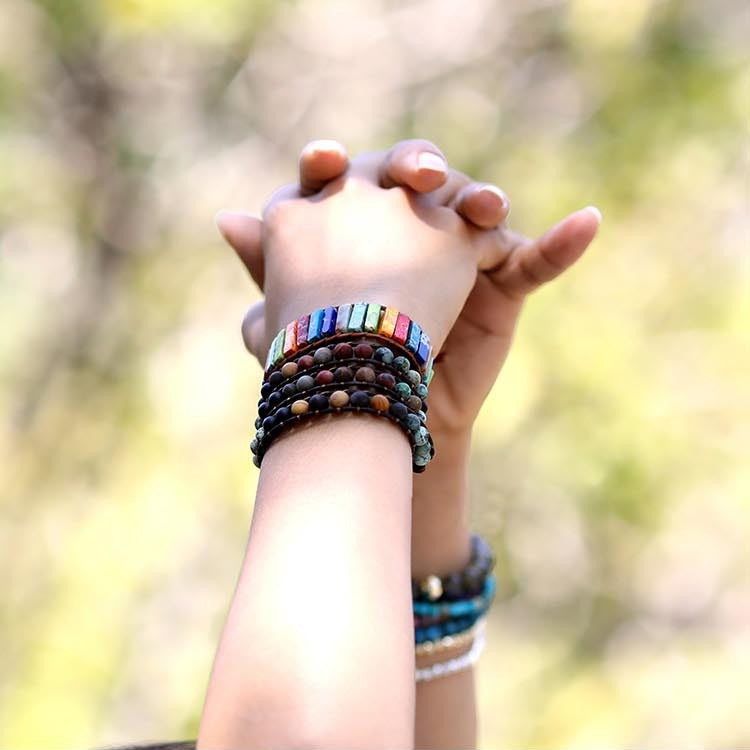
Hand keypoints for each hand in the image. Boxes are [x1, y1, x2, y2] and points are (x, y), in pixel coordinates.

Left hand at [219, 139, 600, 436]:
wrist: (374, 414)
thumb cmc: (327, 361)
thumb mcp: (289, 313)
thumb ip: (272, 265)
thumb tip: (226, 219)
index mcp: (358, 216)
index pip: (348, 173)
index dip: (334, 163)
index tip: (319, 163)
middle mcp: (412, 222)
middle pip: (417, 178)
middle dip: (416, 168)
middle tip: (414, 177)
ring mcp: (458, 250)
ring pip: (473, 209)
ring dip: (482, 201)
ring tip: (482, 210)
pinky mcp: (500, 284)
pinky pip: (535, 260)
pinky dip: (564, 244)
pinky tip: (588, 222)